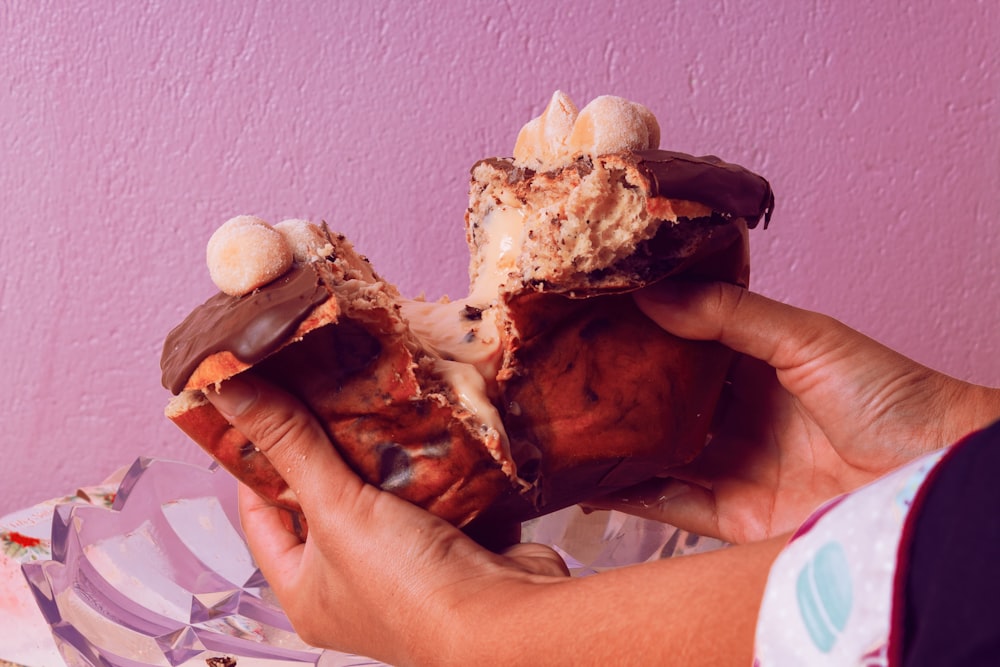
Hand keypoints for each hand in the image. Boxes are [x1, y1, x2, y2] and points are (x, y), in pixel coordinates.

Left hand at [205, 375, 567, 665]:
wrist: (507, 621)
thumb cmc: (410, 587)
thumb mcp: (337, 510)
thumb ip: (291, 446)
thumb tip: (228, 392)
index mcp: (305, 591)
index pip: (261, 517)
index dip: (257, 462)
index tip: (265, 410)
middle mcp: (350, 587)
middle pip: (325, 502)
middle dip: (328, 448)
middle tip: (325, 392)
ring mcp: (404, 570)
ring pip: (383, 495)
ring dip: (384, 454)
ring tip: (376, 398)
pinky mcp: (451, 550)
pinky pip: (432, 498)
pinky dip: (432, 467)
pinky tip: (429, 428)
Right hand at [586, 281, 999, 543]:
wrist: (931, 472)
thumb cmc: (888, 394)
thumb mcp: (805, 337)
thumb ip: (729, 314)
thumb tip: (654, 293)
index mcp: (755, 366)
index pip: (682, 348)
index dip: (639, 334)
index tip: (589, 317)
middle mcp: (737, 416)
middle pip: (662, 403)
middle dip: (616, 392)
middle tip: (559, 374)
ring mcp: (734, 468)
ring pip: (656, 455)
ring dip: (613, 446)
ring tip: (559, 427)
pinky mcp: (735, 518)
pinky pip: (670, 507)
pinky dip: (629, 497)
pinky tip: (589, 482)